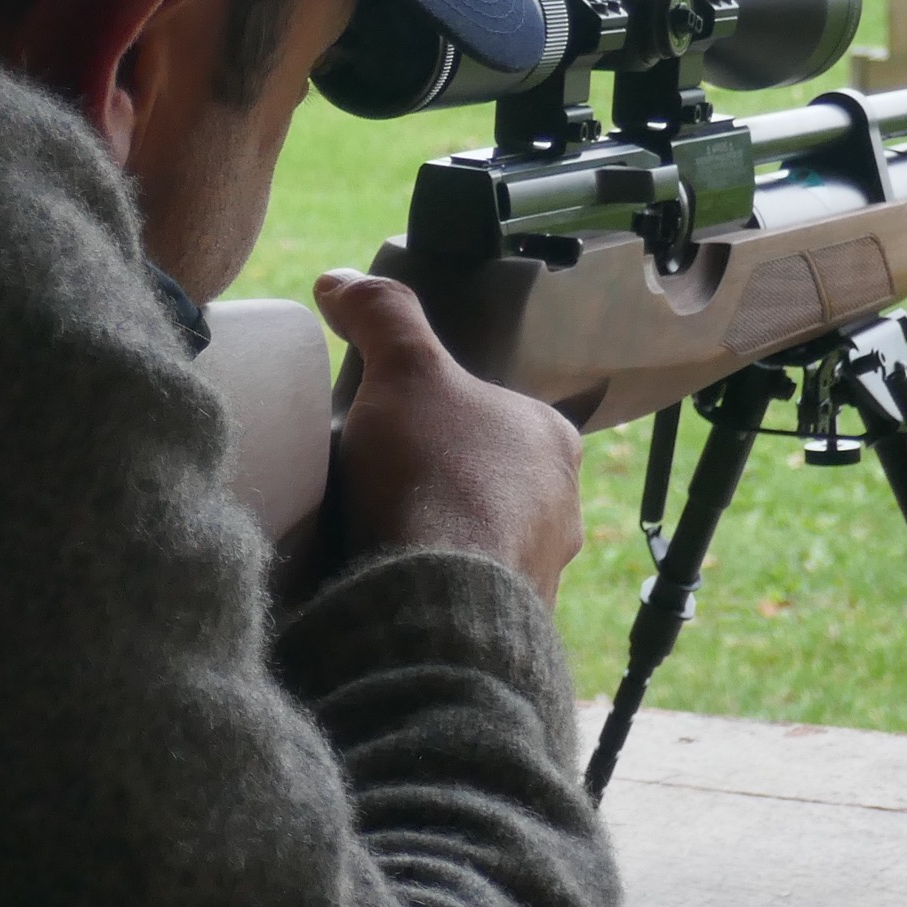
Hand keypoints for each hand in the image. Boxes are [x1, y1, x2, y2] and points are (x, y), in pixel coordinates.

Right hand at [316, 269, 585, 601]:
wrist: (435, 603)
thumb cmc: (436, 475)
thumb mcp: (405, 370)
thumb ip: (382, 317)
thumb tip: (341, 280)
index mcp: (553, 442)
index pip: (500, 413)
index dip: (445, 413)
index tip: (398, 425)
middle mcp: (565, 508)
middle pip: (490, 479)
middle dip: (440, 480)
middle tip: (379, 479)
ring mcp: (541, 573)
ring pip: (482, 541)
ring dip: (437, 539)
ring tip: (375, 535)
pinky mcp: (508, 626)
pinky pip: (465, 594)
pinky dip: (430, 585)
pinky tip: (389, 582)